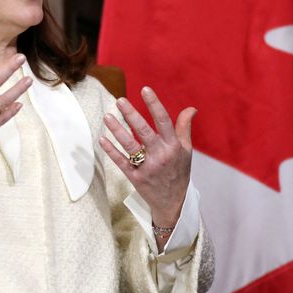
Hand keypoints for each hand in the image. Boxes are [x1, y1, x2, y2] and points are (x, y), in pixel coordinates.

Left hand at [98, 86, 195, 243]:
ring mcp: (147, 167)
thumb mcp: (186, 150)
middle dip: (131, 114)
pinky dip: (111, 150)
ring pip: (130, 145)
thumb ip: (184, 128)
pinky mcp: (135, 178)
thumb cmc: (179, 172)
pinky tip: (102, 138)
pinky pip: (121, 162)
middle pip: (144, 131)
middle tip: (119, 100)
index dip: (154, 104)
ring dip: (117, 130)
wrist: (173, 203)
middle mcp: (161, 155)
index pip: (164, 121)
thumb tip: (191, 108)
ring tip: (107, 116)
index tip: (145, 89)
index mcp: (174, 146)